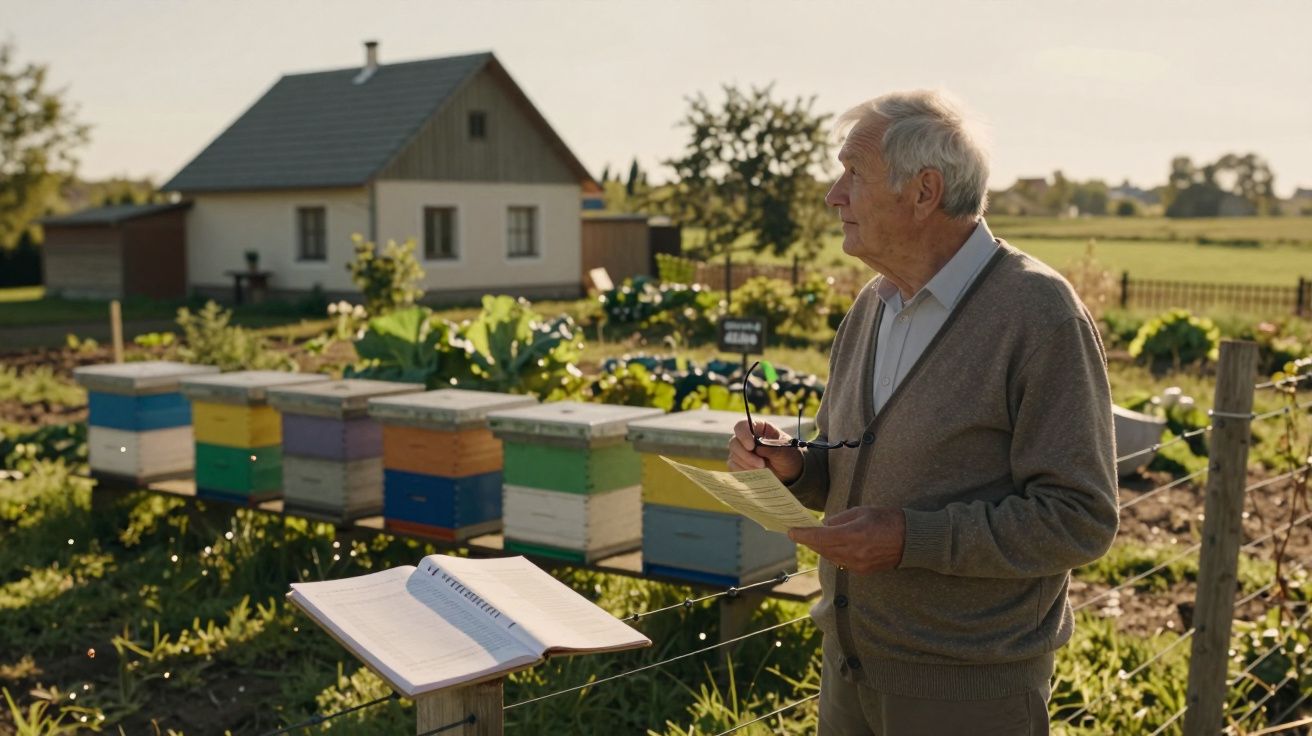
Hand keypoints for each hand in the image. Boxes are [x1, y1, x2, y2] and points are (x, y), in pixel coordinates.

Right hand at [727, 419, 803, 483]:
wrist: (790, 473)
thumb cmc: (789, 456)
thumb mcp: (785, 452)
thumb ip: (772, 449)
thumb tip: (757, 449)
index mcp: (758, 428)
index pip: (742, 425)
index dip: (743, 435)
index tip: (751, 447)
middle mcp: (747, 438)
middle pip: (734, 442)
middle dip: (746, 455)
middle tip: (762, 464)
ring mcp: (741, 451)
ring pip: (733, 456)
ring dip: (747, 465)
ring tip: (763, 470)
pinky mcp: (739, 464)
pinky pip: (734, 467)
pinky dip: (744, 471)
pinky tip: (756, 474)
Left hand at [788, 506, 905, 572]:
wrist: (912, 540)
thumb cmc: (888, 520)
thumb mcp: (862, 511)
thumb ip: (840, 519)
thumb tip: (824, 526)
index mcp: (853, 535)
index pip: (820, 537)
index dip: (802, 535)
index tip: (790, 531)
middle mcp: (853, 553)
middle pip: (821, 549)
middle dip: (809, 540)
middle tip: (799, 532)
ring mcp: (858, 564)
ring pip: (829, 557)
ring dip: (820, 548)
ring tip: (814, 538)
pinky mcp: (863, 571)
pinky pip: (840, 562)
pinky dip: (833, 554)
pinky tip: (832, 546)